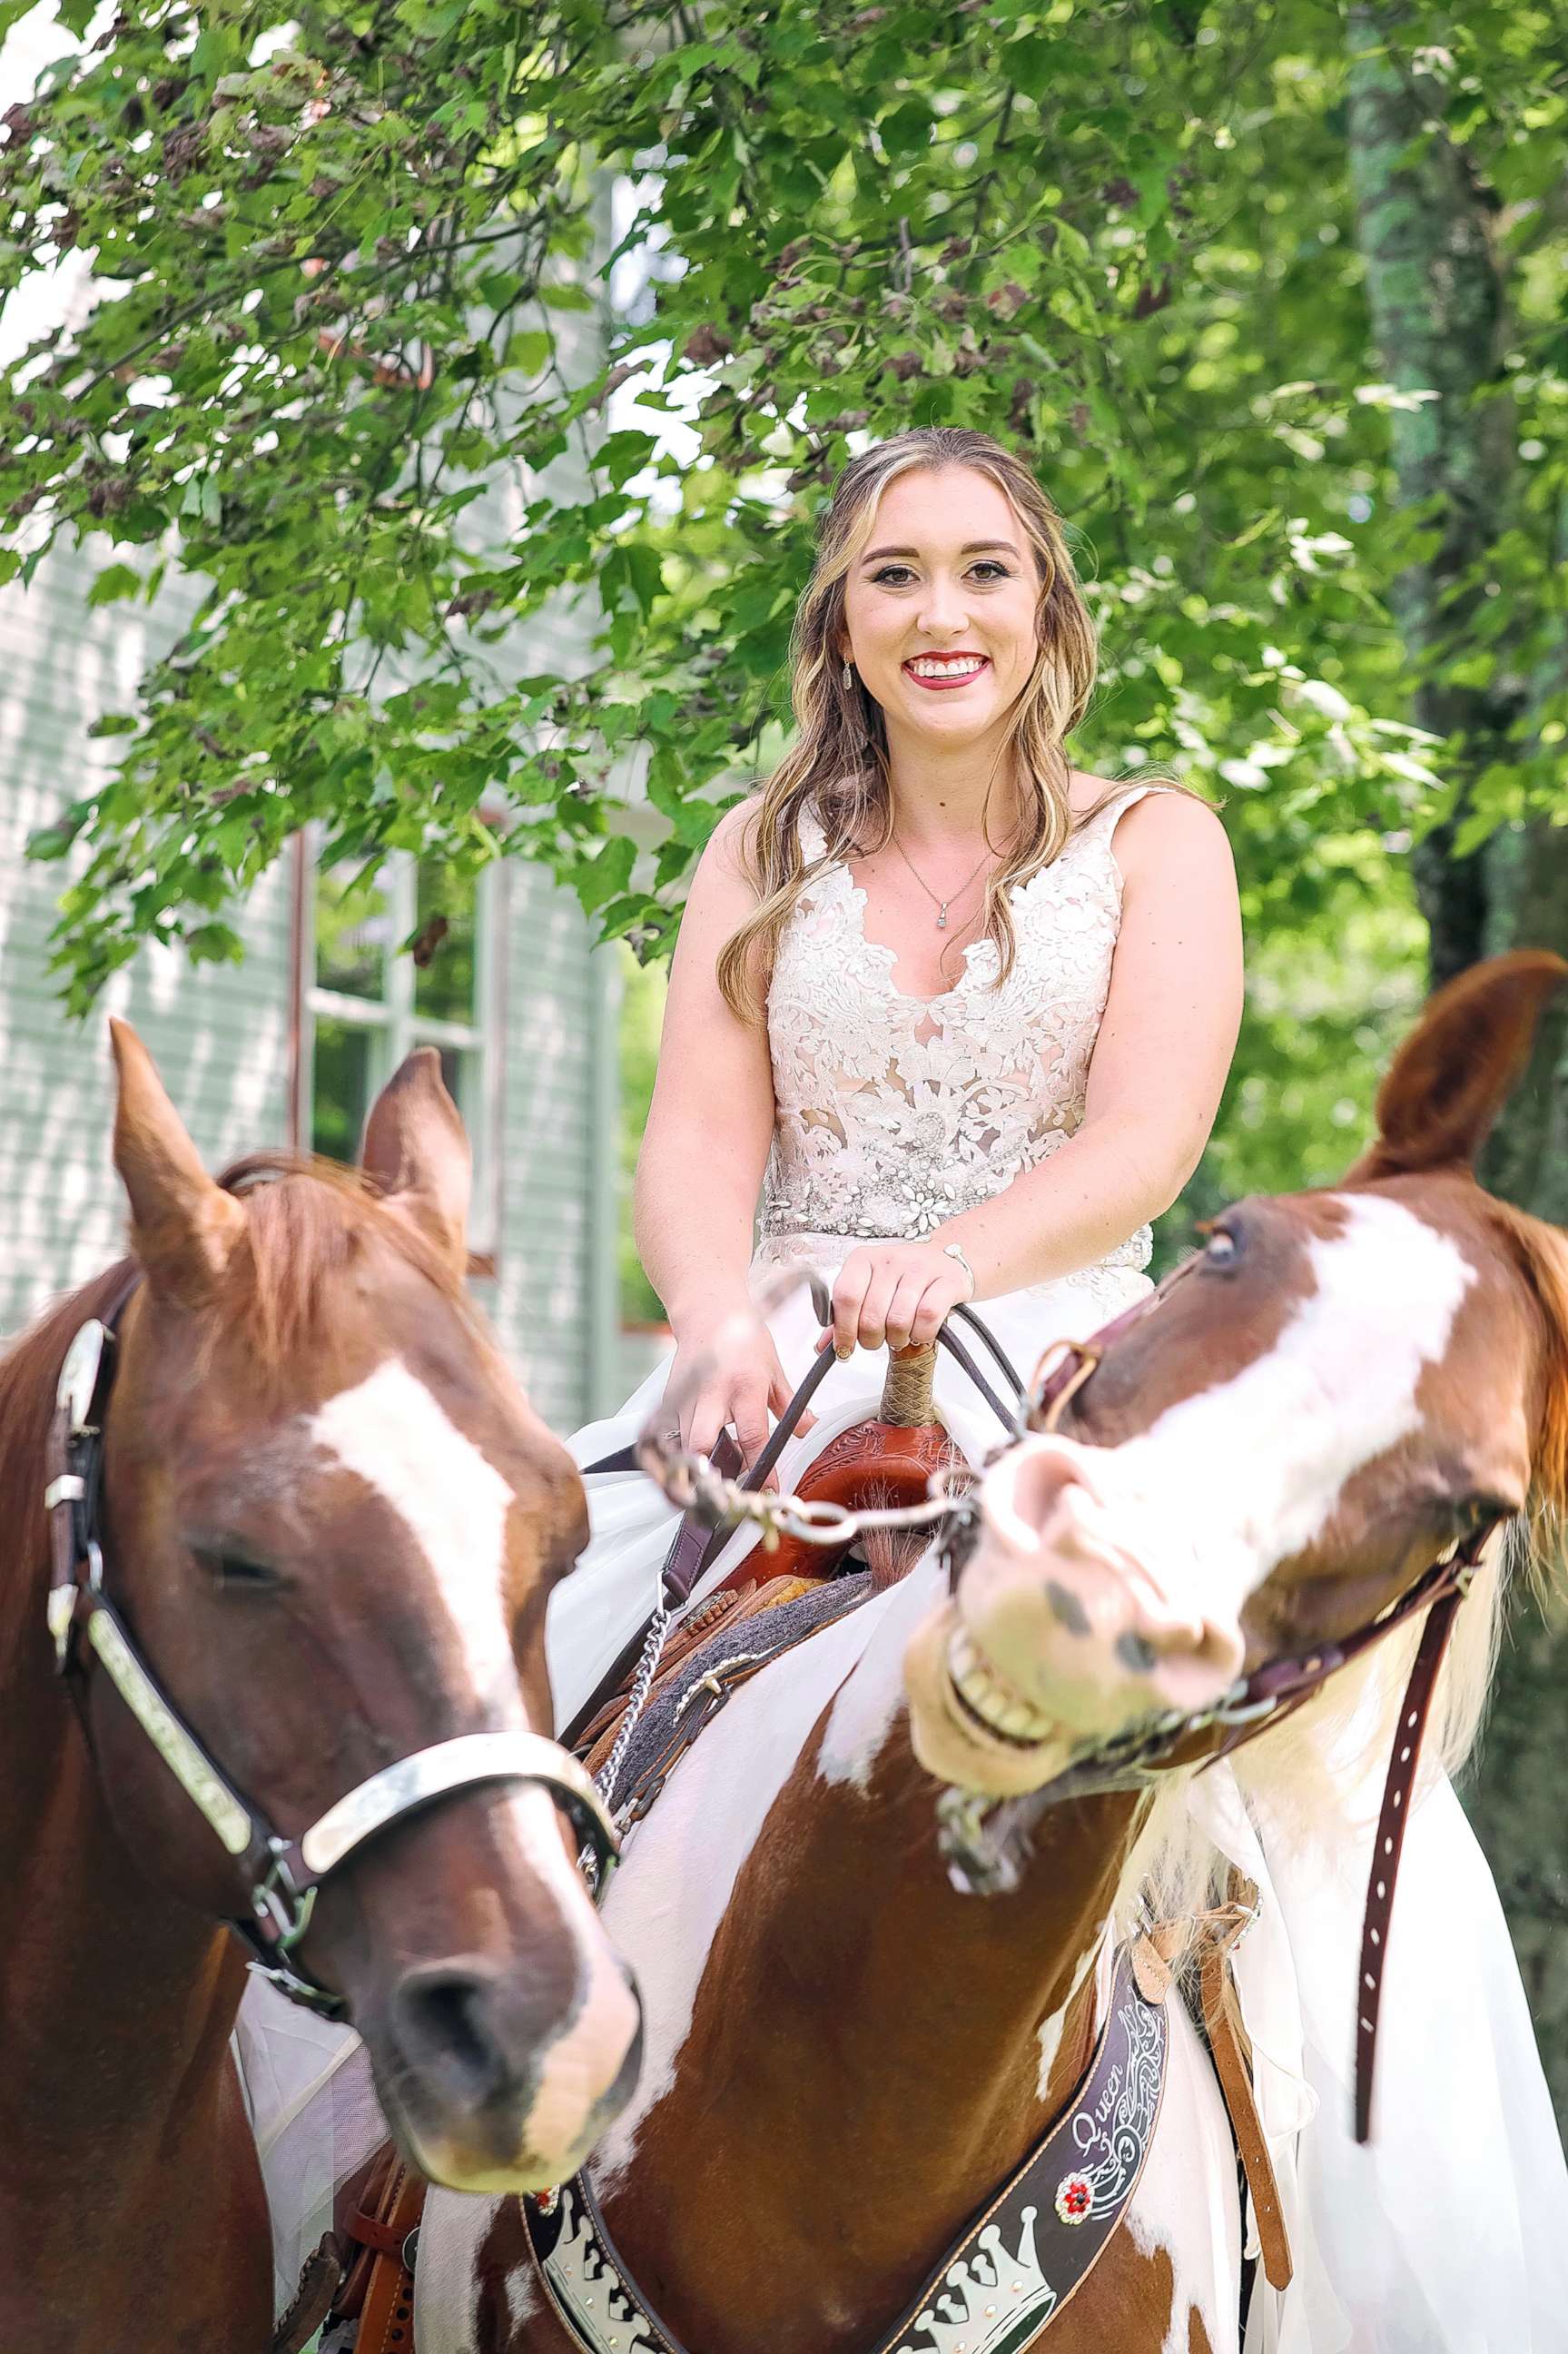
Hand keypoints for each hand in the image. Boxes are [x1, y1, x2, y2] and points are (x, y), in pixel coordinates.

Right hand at [662, 1309, 812, 1487]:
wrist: (708, 1313)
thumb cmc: (742, 1337)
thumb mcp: (775, 1368)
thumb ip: (790, 1405)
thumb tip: (805, 1430)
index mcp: (744, 1386)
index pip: (752, 1437)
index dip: (760, 1468)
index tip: (768, 1488)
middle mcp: (712, 1395)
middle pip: (703, 1445)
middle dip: (713, 1473)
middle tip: (730, 1491)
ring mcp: (686, 1398)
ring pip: (684, 1446)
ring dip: (699, 1466)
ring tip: (715, 1480)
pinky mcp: (670, 1401)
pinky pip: (673, 1436)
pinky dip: (684, 1452)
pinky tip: (696, 1459)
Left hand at [825, 1238, 973, 1358]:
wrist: (945, 1259)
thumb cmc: (902, 1278)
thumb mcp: (869, 1288)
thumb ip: (845, 1316)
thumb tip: (823, 1346)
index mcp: (863, 1259)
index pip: (846, 1296)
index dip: (843, 1329)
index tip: (845, 1348)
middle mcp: (890, 1260)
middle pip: (871, 1316)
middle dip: (871, 1339)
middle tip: (877, 1340)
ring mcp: (920, 1268)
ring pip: (899, 1319)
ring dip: (897, 1339)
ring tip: (899, 1336)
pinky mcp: (947, 1281)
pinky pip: (929, 1316)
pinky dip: (921, 1334)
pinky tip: (919, 1332)